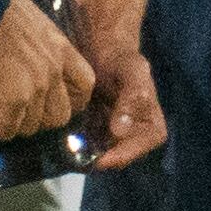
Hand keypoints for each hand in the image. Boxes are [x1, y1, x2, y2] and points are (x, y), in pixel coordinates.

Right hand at [0, 0, 94, 143]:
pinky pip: (4, 129)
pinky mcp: (12, 101)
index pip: (84, 87)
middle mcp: (55, 71)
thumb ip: (38, 49)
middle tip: (12, 103)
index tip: (47, 100)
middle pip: (59, 117)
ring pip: (30, 127)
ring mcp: (36, 88)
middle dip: (35, 116)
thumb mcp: (30, 24)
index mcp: (61, 49)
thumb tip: (22, 65)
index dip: (68, 100)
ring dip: (9, 119)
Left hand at [72, 0, 163, 167]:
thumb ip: (132, 99)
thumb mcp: (132, 73)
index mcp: (152, 130)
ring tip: (63, 148)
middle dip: (93, 159)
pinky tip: (59, 139)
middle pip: (113, 160)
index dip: (115, 158)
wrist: (101, 51)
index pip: (133, 153)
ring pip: (96, 157)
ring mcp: (114, 139)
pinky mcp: (95, 135)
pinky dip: (72, 147)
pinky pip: (84, 148)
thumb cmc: (121, 59)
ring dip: (80, 155)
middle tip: (71, 155)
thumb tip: (120, 131)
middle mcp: (134, 139)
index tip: (96, 159)